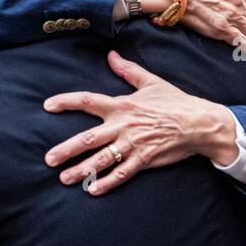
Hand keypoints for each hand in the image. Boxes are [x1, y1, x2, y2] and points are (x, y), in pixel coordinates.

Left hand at [42, 50, 236, 195]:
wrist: (198, 122)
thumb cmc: (174, 101)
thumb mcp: (150, 81)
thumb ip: (127, 70)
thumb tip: (110, 56)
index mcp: (122, 105)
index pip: (88, 101)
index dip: (66, 102)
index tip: (48, 106)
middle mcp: (123, 125)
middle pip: (89, 138)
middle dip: (67, 149)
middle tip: (49, 159)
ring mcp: (133, 144)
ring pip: (102, 159)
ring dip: (81, 169)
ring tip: (64, 178)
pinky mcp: (144, 159)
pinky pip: (122, 173)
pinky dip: (107, 182)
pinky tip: (93, 190)